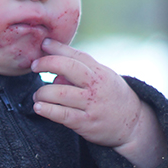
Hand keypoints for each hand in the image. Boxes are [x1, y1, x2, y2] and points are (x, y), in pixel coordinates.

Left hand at [31, 38, 166, 167]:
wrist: (133, 124)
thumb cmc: (112, 97)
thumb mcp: (103, 78)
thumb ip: (80, 73)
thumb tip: (54, 75)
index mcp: (100, 72)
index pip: (77, 55)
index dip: (58, 48)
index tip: (44, 44)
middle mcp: (96, 86)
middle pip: (68, 68)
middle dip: (47, 63)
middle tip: (34, 66)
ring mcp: (91, 104)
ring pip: (59, 93)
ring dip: (42, 92)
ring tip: (37, 96)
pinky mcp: (85, 123)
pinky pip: (62, 114)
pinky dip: (47, 110)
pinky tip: (38, 107)